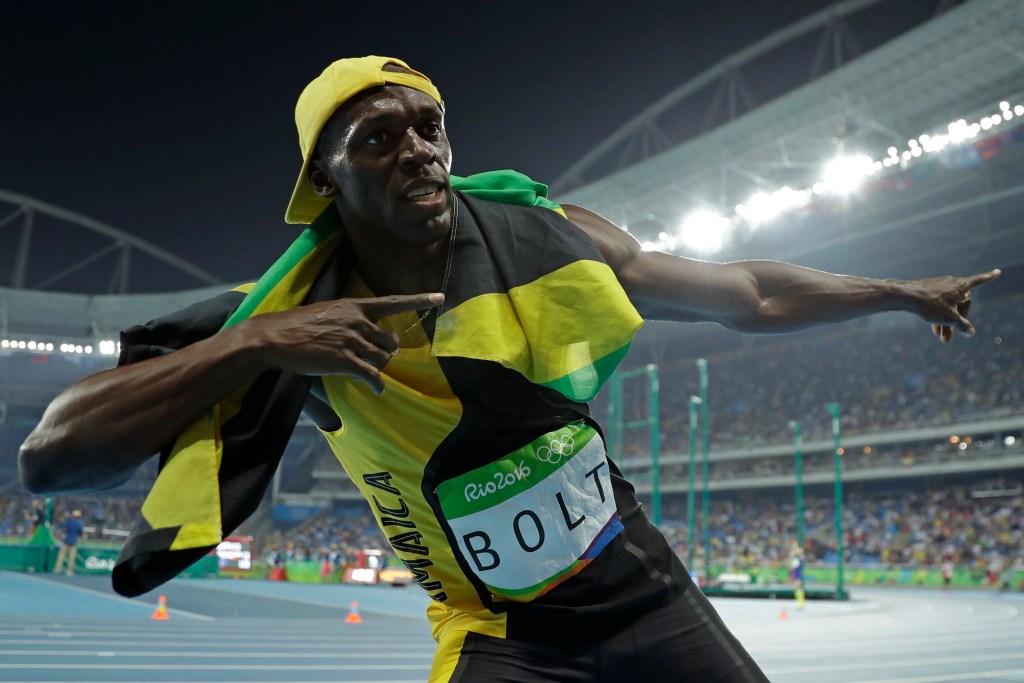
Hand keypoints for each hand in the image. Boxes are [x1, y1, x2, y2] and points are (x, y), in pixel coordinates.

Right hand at [244, 292, 442, 393]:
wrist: (274, 337)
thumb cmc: (298, 325)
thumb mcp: (328, 312)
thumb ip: (351, 320)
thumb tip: (367, 334)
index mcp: (355, 306)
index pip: (393, 301)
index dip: (419, 300)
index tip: (441, 297)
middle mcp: (357, 321)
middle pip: (391, 339)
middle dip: (387, 351)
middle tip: (376, 357)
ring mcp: (352, 341)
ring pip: (382, 358)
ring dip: (378, 367)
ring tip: (366, 371)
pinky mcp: (344, 361)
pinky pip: (371, 375)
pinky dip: (377, 384)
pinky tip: (377, 390)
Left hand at [909, 269, 1000, 342]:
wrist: (903, 297)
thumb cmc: (929, 305)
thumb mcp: (949, 318)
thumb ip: (962, 325)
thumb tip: (971, 332)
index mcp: (960, 286)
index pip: (979, 281)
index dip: (989, 278)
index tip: (997, 271)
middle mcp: (950, 283)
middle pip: (960, 304)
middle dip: (957, 322)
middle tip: (949, 338)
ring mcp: (937, 286)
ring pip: (947, 306)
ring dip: (946, 322)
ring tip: (941, 338)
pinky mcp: (926, 290)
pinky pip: (937, 304)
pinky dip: (937, 315)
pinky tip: (933, 328)